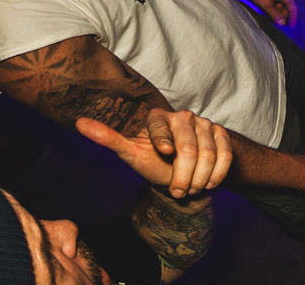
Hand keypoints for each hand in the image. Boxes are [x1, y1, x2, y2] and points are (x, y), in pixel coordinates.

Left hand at [76, 107, 231, 199]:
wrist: (180, 170)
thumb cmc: (151, 161)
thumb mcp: (129, 153)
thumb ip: (107, 138)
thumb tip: (79, 123)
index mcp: (158, 117)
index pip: (162, 128)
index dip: (164, 144)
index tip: (164, 154)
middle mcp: (183, 116)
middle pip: (188, 148)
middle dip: (182, 176)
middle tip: (177, 189)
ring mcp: (204, 123)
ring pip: (208, 155)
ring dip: (199, 179)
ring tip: (190, 187)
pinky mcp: (222, 133)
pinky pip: (225, 156)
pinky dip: (217, 175)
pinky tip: (208, 183)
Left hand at [243, 0, 297, 25]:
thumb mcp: (265, 4)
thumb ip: (274, 14)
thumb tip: (282, 22)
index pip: (293, 8)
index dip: (292, 18)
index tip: (291, 26)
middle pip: (287, 5)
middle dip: (283, 14)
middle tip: (277, 22)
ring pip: (280, 0)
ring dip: (277, 8)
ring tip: (270, 15)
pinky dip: (274, 2)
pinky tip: (267, 6)